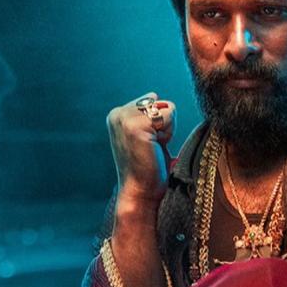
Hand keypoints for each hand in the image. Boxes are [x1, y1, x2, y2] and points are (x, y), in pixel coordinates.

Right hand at [106, 92, 175, 218]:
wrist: (140, 191)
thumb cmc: (147, 167)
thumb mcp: (146, 134)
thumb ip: (148, 114)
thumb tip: (153, 95)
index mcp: (117, 114)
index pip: (152, 101)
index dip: (158, 123)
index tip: (147, 143)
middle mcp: (117, 113)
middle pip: (159, 102)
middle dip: (163, 124)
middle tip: (151, 146)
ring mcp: (125, 118)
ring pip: (166, 107)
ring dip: (167, 129)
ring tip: (153, 147)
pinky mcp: (136, 126)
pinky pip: (169, 115)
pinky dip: (168, 133)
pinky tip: (155, 148)